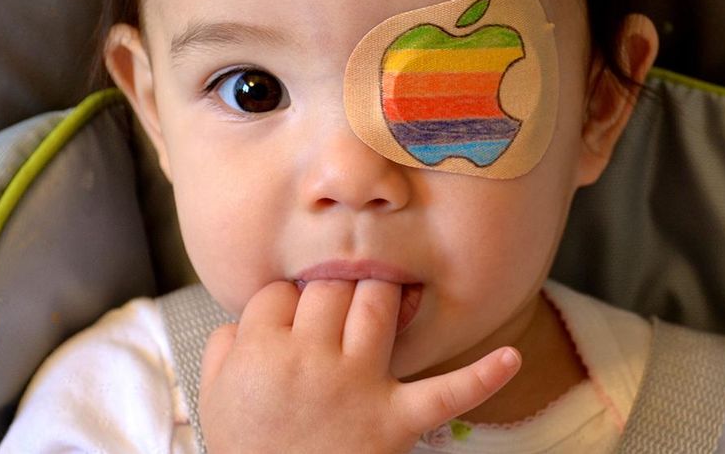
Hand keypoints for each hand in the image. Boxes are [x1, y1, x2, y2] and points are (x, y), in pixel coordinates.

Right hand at [198, 279, 520, 452]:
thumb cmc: (249, 449)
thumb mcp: (214, 397)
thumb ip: (226, 346)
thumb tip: (251, 317)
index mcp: (261, 351)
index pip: (282, 291)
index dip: (286, 304)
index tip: (289, 321)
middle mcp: (310, 359)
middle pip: (331, 286)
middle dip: (332, 290)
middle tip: (334, 310)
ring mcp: (357, 386)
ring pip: (378, 304)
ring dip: (383, 296)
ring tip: (384, 302)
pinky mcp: (396, 421)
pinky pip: (447, 393)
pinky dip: (482, 377)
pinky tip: (509, 358)